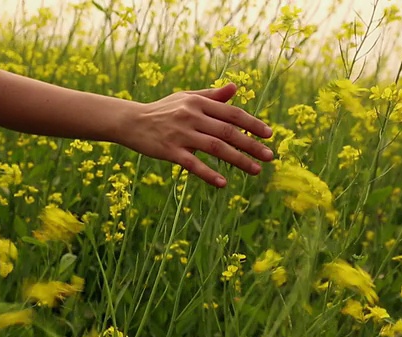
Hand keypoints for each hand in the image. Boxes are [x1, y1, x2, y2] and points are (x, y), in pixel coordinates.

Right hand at [120, 83, 273, 187]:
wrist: (131, 121)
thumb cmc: (162, 110)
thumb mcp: (186, 98)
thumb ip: (211, 95)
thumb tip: (235, 87)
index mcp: (197, 102)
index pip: (231, 113)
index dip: (252, 123)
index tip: (269, 134)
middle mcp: (191, 116)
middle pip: (227, 131)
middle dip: (251, 144)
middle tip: (270, 156)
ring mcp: (180, 134)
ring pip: (215, 148)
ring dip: (238, 160)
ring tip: (256, 170)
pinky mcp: (170, 151)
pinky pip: (193, 164)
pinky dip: (209, 174)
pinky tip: (223, 184)